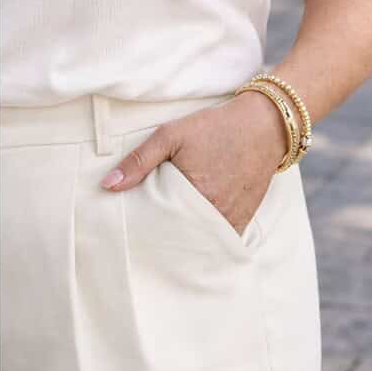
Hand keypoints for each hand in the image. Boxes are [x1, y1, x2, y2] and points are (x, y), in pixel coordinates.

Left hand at [99, 90, 290, 234]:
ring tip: (164, 245)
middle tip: (144, 244)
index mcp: (194, 195)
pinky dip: (206, 241)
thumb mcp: (171, 135)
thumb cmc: (215, 127)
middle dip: (162, 242)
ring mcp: (231, 219)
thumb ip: (139, 161)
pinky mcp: (243, 219)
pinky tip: (191, 239)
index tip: (132, 234)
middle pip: (180, 239)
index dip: (145, 231)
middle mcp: (215, 213)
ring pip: (200, 243)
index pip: (160, 226)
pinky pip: (220, 240)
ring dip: (184, 243)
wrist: (264, 125)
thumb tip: (107, 185)